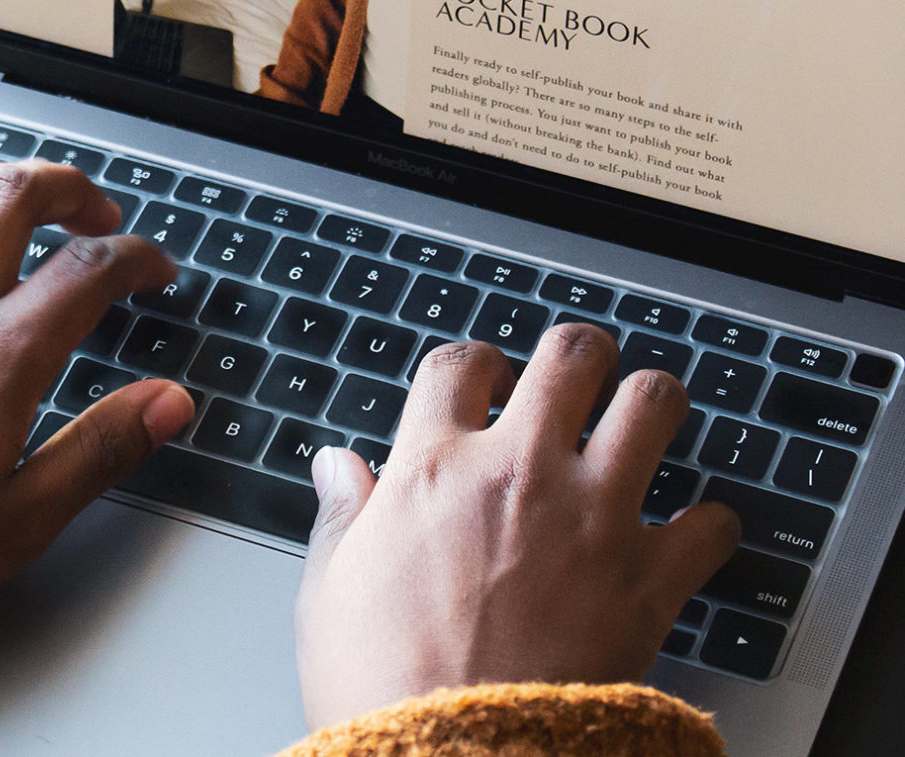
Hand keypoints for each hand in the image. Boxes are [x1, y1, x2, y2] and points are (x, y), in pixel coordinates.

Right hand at [293, 325, 741, 728]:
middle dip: (576, 356)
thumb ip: (341, 518)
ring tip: (642, 419)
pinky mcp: (651, 577)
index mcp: (431, 471)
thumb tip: (336, 466)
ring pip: (653, 404)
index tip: (481, 384)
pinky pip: (712, 521)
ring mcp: (592, 518)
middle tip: (576, 376)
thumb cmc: (382, 686)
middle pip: (569, 356)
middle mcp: (518, 474)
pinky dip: (708, 524)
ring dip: (650, 405)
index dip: (473, 364)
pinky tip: (689, 533)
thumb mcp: (329, 595)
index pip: (459, 365)